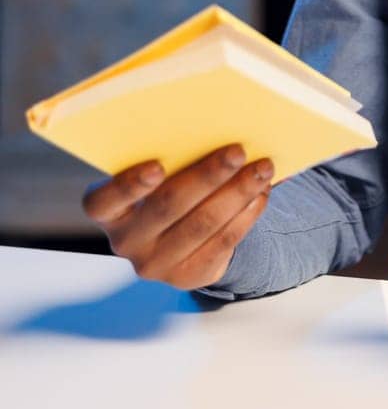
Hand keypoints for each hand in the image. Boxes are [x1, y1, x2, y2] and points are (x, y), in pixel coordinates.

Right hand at [82, 144, 274, 289]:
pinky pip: (223, 242)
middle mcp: (125, 241)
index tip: (157, 166)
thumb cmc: (165, 189)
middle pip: (169, 206)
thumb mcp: (156, 179)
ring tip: (262, 169)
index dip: (128, 185)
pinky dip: (246, 215)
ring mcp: (156, 264)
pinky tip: (261, 194)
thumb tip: (217, 131)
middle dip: (208, 175)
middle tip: (237, 151)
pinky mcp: (187, 277)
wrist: (177, 240)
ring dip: (238, 193)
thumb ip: (171, 160)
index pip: (104, 201)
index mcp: (108, 211)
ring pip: (203, 224)